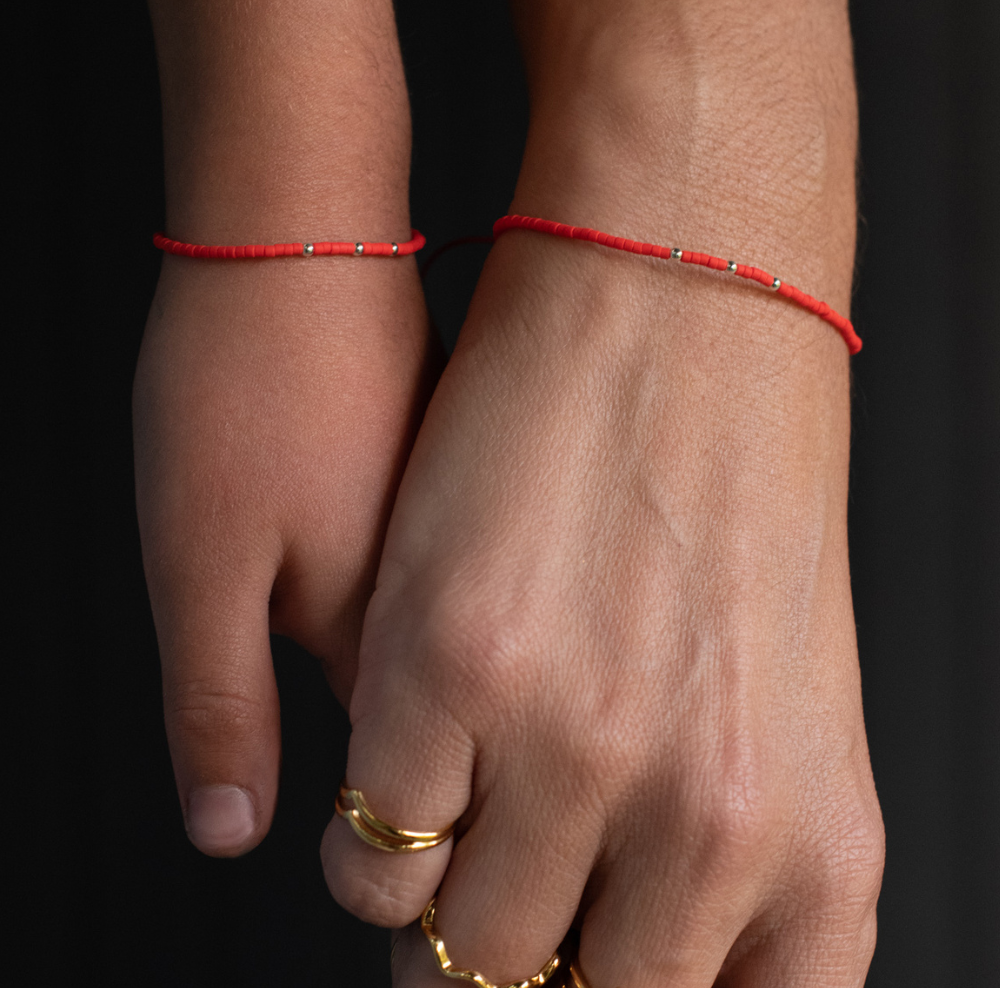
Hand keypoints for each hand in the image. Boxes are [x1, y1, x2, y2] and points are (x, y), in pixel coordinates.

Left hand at [133, 252, 436, 855]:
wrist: (295, 239)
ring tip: (333, 614)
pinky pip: (443, 558)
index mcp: (387, 624)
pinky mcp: (460, 469)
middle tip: (333, 717)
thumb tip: (230, 830)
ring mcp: (470, 518)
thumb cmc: (236, 388)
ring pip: (441, 631)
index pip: (407, 775)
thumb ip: (219, 705)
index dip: (380, 820)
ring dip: (399, 646)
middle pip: (434, 706)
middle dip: (394, 735)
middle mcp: (457, 582)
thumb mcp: (193, 565)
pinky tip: (366, 536)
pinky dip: (410, 571)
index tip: (364, 840)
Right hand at [321, 229, 883, 986]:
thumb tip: (653, 967)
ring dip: (441, 911)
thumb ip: (748, 866)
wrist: (679, 307)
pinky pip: (373, 856)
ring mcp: (570, 747)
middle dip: (530, 974)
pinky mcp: (447, 673)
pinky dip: (374, 845)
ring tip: (453, 829)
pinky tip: (404, 774)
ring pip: (459, 950)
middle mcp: (704, 818)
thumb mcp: (793, 703)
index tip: (588, 984)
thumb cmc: (735, 486)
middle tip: (509, 904)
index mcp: (815, 844)